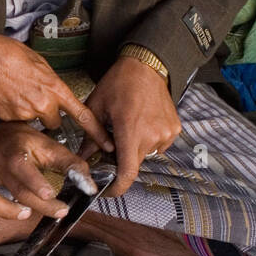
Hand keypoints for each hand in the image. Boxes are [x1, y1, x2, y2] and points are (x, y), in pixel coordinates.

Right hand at [0, 21, 112, 152]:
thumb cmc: (10, 54)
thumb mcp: (41, 64)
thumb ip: (52, 83)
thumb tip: (57, 94)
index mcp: (54, 88)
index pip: (81, 115)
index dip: (95, 131)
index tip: (105, 142)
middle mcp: (42, 104)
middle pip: (55, 123)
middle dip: (49, 116)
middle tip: (37, 100)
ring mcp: (24, 113)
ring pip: (34, 121)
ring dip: (30, 112)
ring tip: (17, 93)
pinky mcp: (8, 118)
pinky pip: (17, 120)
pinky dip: (14, 112)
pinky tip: (7, 96)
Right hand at [0, 123, 95, 226]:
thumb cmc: (26, 143)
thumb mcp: (50, 147)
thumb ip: (70, 165)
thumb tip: (89, 186)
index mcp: (15, 151)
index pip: (22, 168)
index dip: (35, 183)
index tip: (50, 195)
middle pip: (15, 190)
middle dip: (39, 206)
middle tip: (59, 211)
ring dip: (6, 212)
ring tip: (25, 214)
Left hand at [83, 56, 181, 196]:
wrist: (146, 65)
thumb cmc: (119, 83)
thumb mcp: (96, 108)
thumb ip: (90, 138)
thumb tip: (81, 159)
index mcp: (130, 132)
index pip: (127, 173)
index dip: (117, 187)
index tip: (108, 190)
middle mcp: (152, 136)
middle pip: (133, 163)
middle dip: (120, 160)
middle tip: (111, 144)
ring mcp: (166, 134)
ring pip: (145, 154)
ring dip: (134, 148)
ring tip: (127, 126)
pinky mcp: (174, 129)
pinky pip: (157, 145)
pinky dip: (146, 140)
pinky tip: (141, 122)